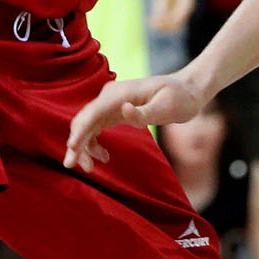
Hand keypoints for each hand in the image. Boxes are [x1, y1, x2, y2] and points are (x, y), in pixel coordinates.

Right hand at [63, 69, 207, 171]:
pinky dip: (93, 143)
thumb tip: (123, 110)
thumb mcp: (167, 107)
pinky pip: (95, 127)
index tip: (71, 148)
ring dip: (83, 146)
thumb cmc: (180, 98)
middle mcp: (110, 96)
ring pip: (87, 125)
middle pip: (84, 119)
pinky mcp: (114, 111)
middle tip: (73, 166)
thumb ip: (144, 112)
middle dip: (76, 143)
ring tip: (89, 168)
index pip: (93, 112)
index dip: (80, 131)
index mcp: (120, 93)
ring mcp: (110, 103)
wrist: (186, 91)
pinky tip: (102, 157)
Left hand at [145, 0, 195, 34]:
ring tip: (148, 22)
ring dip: (162, 25)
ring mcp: (182, 8)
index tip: (152, 23)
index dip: (165, 24)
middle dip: (164, 26)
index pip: (177, 19)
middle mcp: (187, 7)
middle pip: (176, 24)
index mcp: (188, 3)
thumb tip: (156, 18)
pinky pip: (168, 18)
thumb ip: (160, 4)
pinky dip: (160, 20)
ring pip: (172, 23)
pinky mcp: (175, 7)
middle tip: (150, 24)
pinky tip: (150, 19)